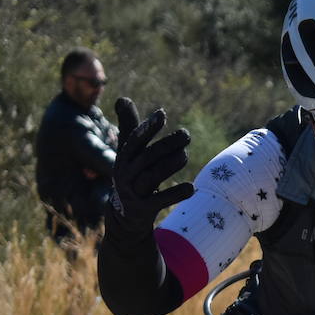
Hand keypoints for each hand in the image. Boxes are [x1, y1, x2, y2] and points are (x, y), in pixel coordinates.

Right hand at [108, 97, 193, 238]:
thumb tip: (122, 98)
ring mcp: (133, 192)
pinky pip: (159, 200)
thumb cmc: (132, 176)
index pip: (134, 140)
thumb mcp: (129, 154)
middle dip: (166, 144)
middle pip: (147, 157)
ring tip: (185, 155)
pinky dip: (175, 194)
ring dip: (170, 164)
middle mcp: (125, 173)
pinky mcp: (142, 209)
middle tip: (186, 134)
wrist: (125, 216)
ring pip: (152, 176)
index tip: (161, 114)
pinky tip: (192, 188)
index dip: (147, 127)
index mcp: (124, 158)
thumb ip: (129, 127)